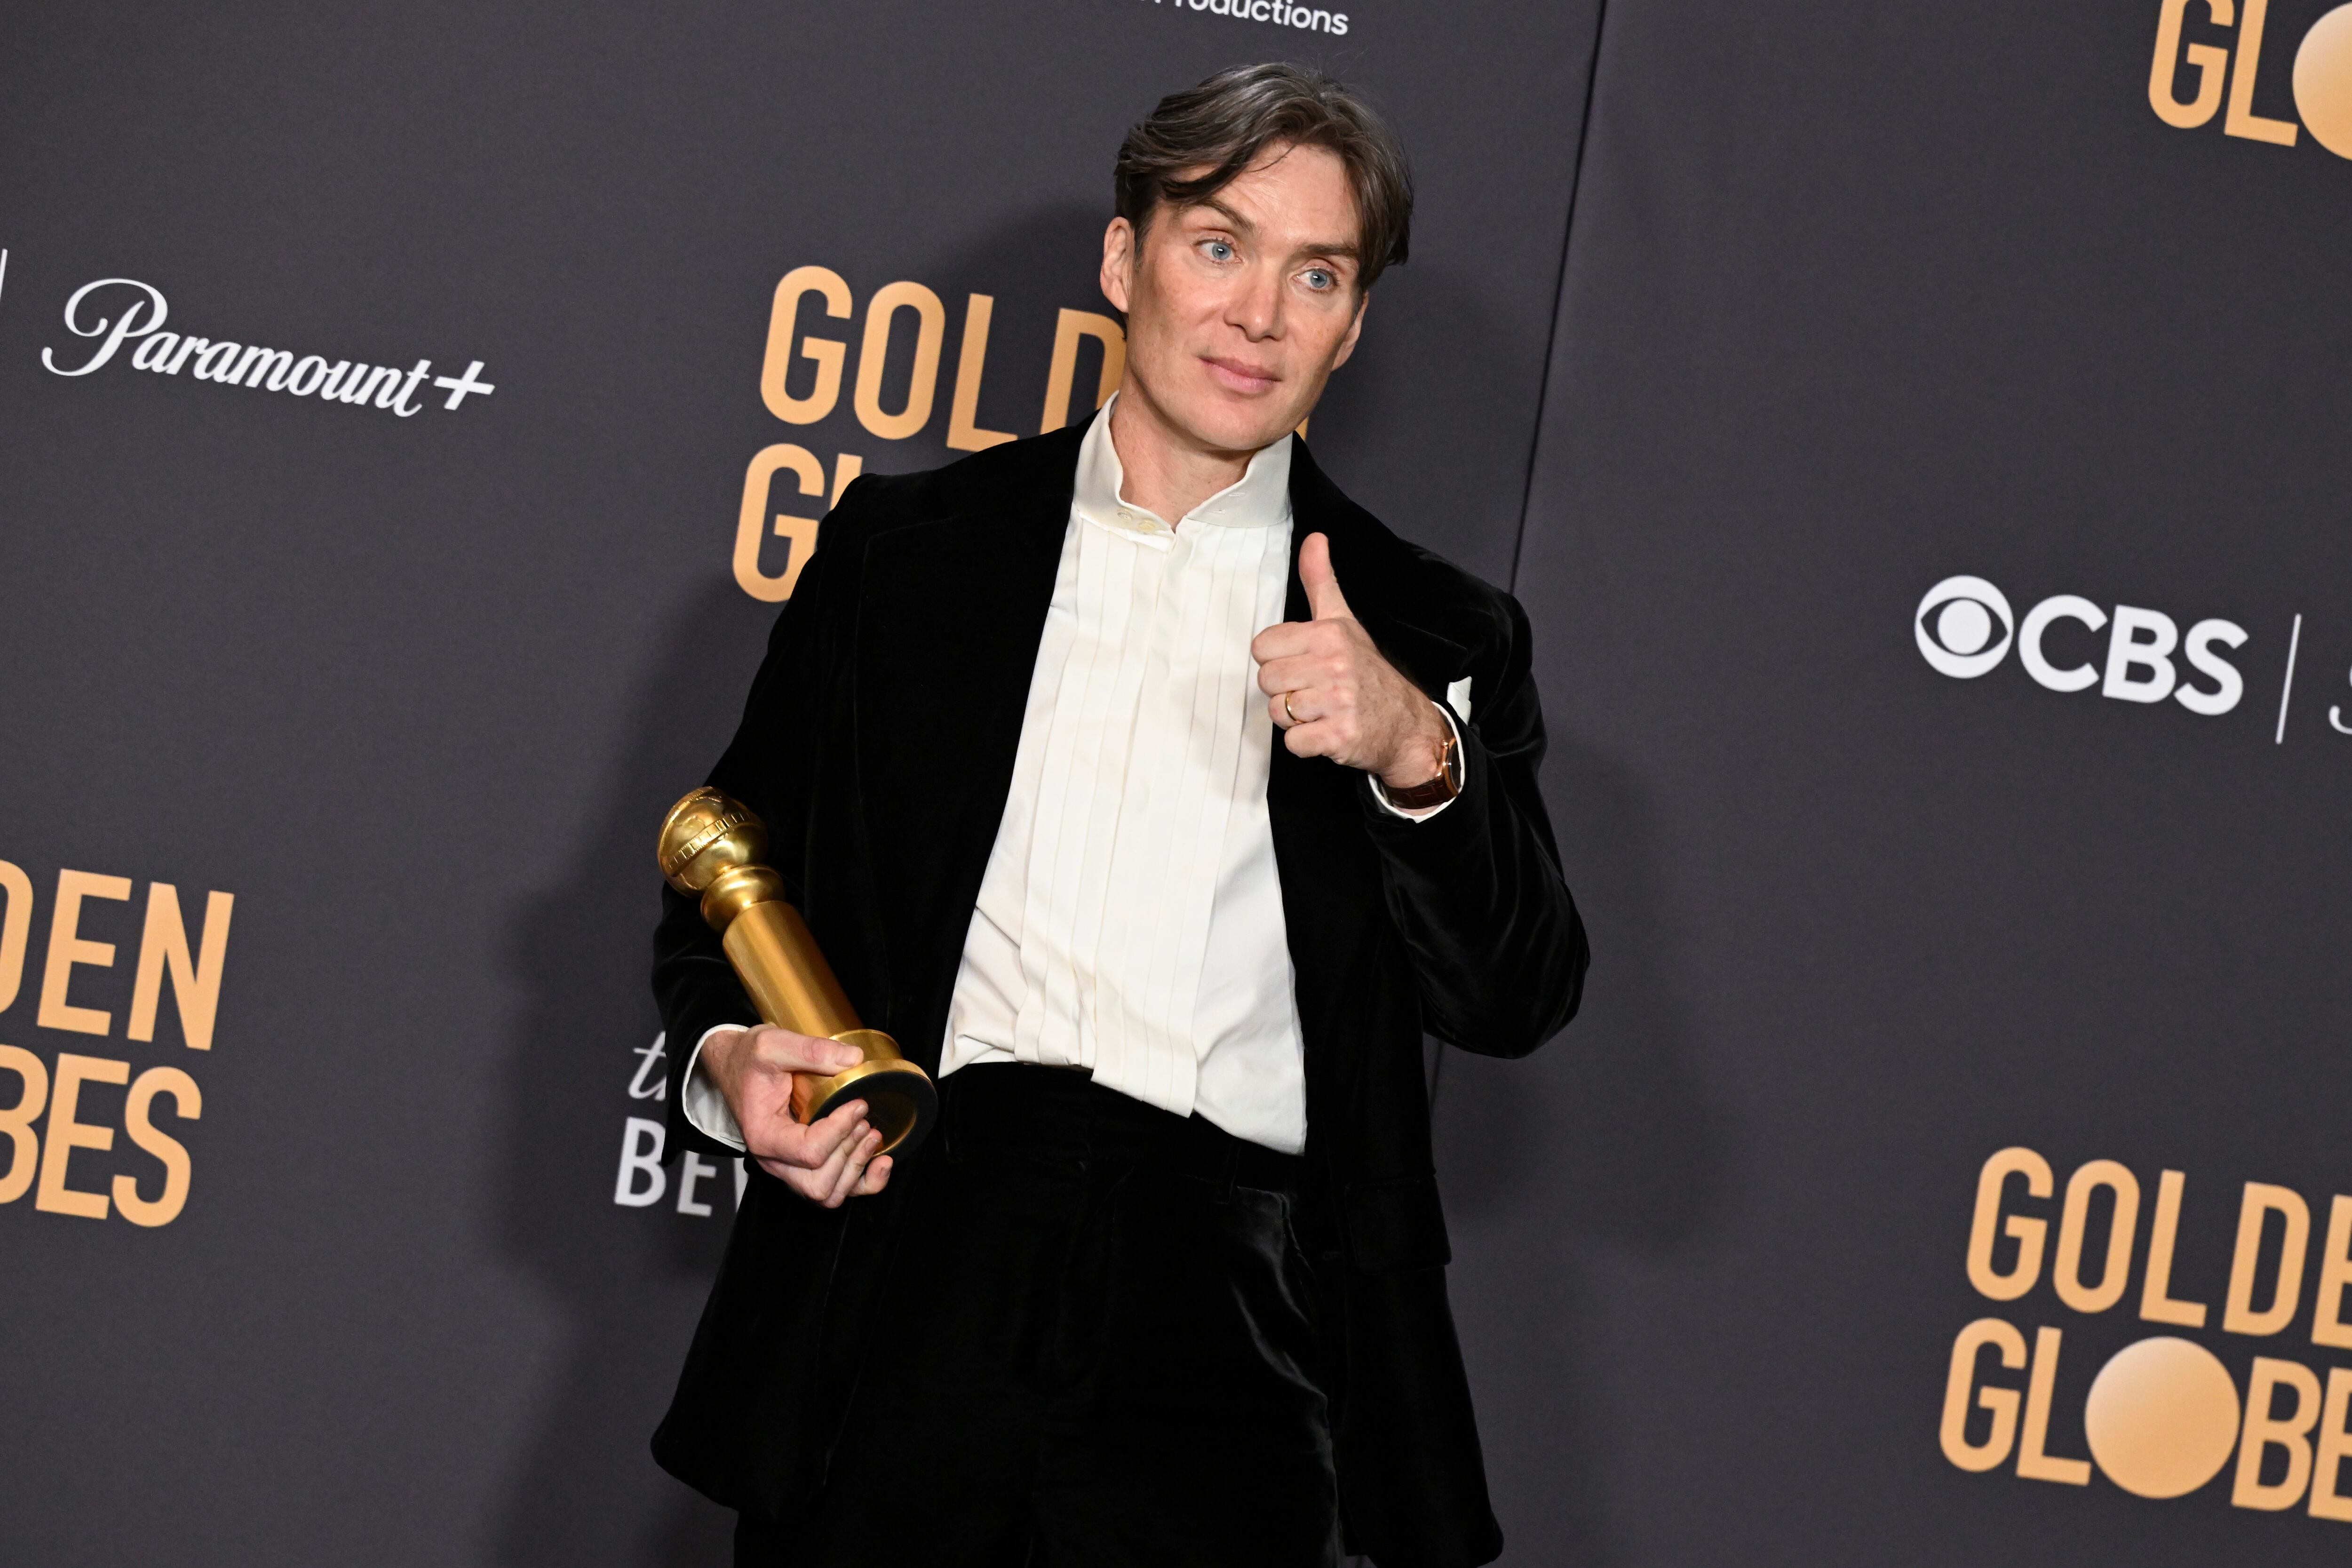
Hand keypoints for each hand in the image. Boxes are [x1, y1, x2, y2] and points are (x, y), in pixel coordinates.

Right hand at [698, 1025, 892, 1205]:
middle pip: (819, 1184)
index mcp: (764, 1136)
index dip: (841, 1130)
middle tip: (863, 1121)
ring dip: (856, 1168)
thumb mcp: (771, 1045)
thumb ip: (811, 1050)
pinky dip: (863, 1183)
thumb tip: (854, 1059)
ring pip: (828, 1194)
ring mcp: (789, 1167)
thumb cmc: (748, 1060)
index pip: (810, 1152)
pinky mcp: (804, 1165)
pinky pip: (835, 1190)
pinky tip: (881, 1161)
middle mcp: (775, 1161)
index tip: (856, 1104)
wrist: (735, 1066)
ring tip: (871, 1134)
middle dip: (850, 1154)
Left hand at [1252, 532, 1451, 789]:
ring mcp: (1338, 701)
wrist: (1405, 723)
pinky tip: (1325, 730)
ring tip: (1321, 710)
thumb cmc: (1369, 673)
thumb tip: (1314, 538)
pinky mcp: (1339, 735)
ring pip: (1276, 712)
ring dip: (1295, 718)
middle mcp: (1335, 665)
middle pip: (1266, 679)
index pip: (1263, 646)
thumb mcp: (1344, 621)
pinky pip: (1293, 742)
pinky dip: (1305, 743)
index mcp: (1329, 635)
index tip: (1303, 664)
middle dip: (1284, 690)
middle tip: (1313, 690)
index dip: (1278, 659)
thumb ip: (1321, 581)